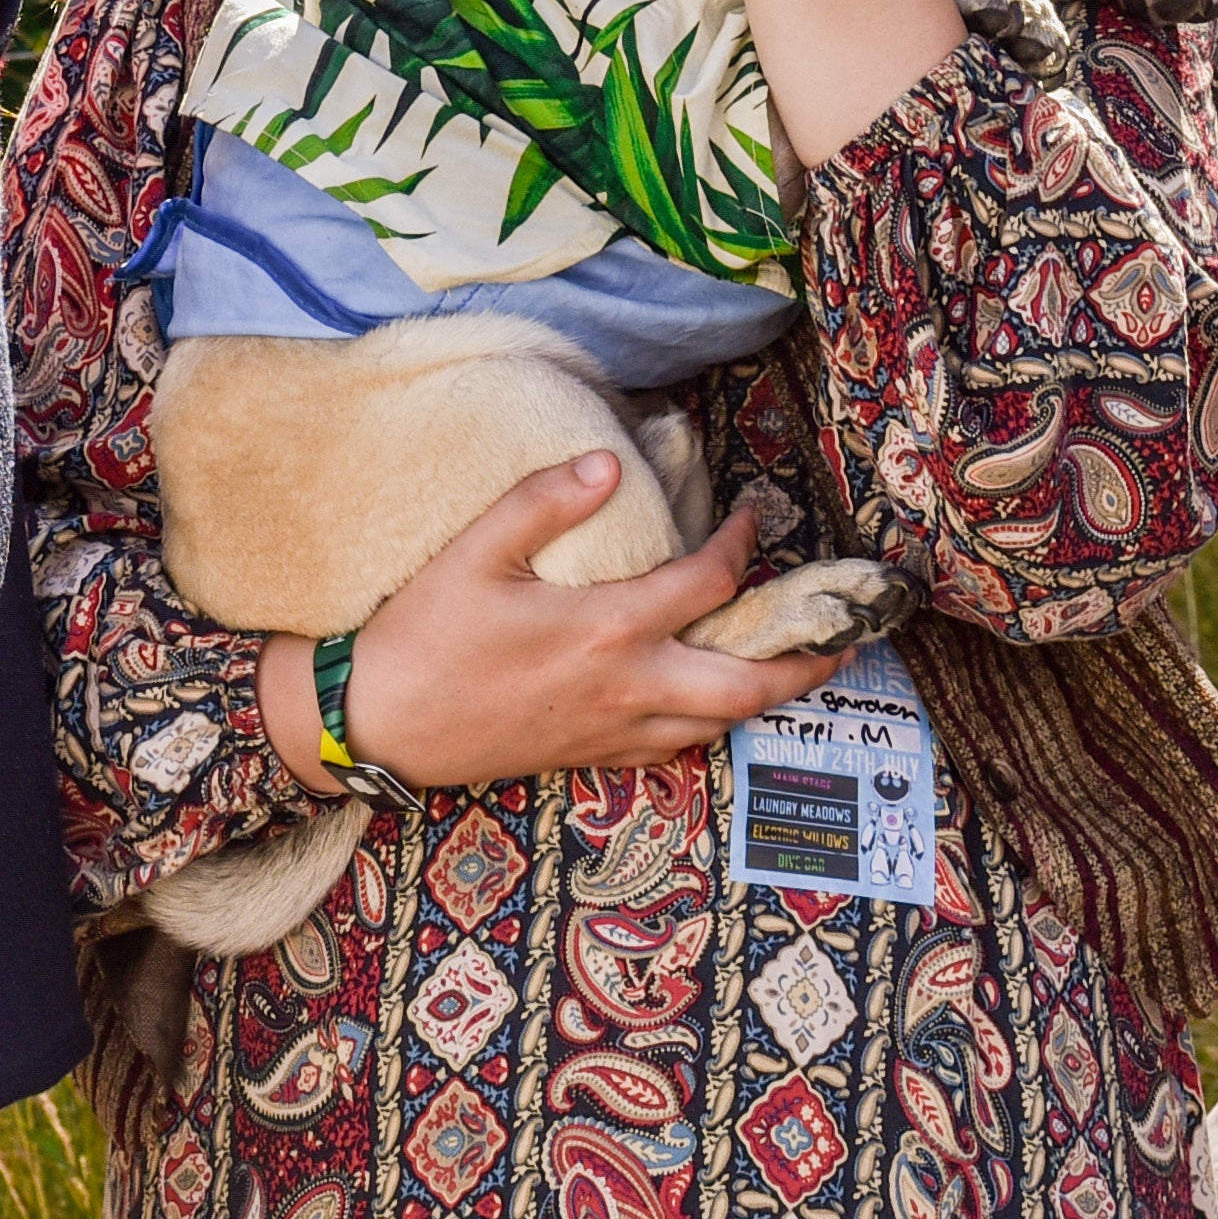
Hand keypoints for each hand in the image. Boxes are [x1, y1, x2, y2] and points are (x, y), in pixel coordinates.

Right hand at [268, 452, 845, 797]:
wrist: (377, 724)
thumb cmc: (422, 635)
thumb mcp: (472, 553)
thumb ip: (542, 502)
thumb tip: (605, 462)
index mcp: (607, 628)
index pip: (709, 584)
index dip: (743, 545)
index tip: (753, 518)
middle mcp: (628, 687)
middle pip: (749, 682)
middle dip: (805, 656)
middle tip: (839, 632)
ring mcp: (613, 730)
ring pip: (721, 723)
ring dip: (768, 694)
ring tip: (796, 668)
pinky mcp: (592, 756)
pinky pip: (676, 749)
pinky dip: (711, 725)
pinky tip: (710, 704)